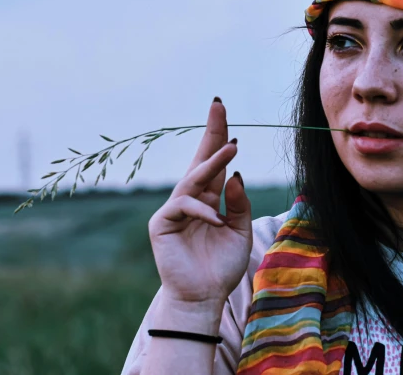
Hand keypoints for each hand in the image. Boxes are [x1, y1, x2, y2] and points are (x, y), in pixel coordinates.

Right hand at [147, 98, 252, 305]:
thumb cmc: (221, 265)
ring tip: (233, 148)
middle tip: (219, 106)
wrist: (205, 297)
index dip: (219, 137)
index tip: (223, 110)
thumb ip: (239, 203)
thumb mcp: (240, 230)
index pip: (215, 162)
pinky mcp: (163, 223)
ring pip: (193, 178)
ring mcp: (175, 209)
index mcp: (210, 197)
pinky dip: (203, 211)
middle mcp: (192, 198)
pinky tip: (217, 221)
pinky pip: (185, 206)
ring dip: (213, 162)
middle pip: (201, 159)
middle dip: (211, 132)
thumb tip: (236, 174)